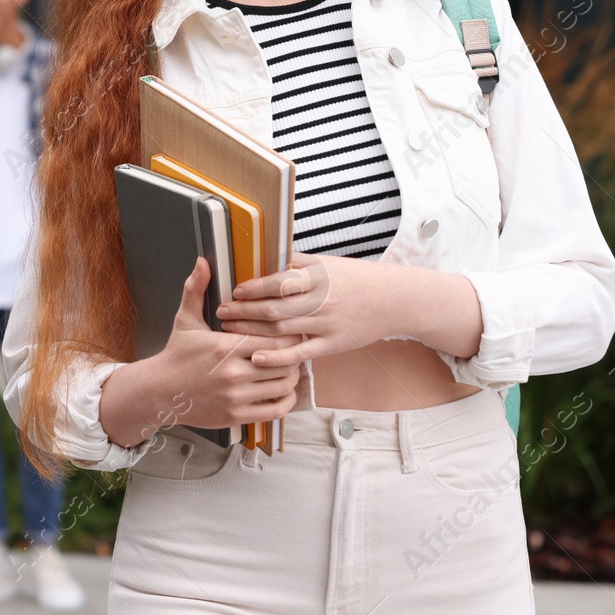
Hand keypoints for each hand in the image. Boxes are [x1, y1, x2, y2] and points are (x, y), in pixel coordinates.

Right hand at [154, 256, 304, 431]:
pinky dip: (286, 401)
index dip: (288, 334)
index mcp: (224, 347)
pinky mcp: (236, 416)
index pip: (273, 339)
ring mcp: (235, 397)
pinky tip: (284, 391)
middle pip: (283, 362)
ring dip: (291, 377)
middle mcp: (232, 373)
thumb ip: (196, 289)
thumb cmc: (176, 355)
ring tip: (290, 367)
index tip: (291, 330)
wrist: (159, 392)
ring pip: (282, 386)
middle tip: (296, 348)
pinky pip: (274, 410)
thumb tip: (202, 261)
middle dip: (293, 355)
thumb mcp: (185, 320)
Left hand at [216, 250, 380, 366]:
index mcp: (318, 277)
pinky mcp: (331, 345)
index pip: (278, 282)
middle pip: (274, 308)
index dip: (253, 288)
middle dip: (243, 311)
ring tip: (229, 328)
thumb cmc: (357, 278)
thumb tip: (266, 258)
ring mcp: (326, 325)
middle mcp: (321, 301)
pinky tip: (256, 357)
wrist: (393, 300)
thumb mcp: (328, 263)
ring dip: (251, 331)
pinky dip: (276, 357)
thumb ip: (296, 262)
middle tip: (221, 311)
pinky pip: (299, 353)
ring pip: (281, 330)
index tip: (235, 291)